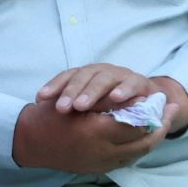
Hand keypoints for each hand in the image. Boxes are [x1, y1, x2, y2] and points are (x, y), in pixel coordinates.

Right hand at [13, 98, 164, 174]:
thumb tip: (137, 100)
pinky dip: (138, 148)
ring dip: (152, 138)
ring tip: (161, 124)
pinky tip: (142, 136)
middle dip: (160, 127)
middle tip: (170, 113)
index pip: (138, 124)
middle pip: (144, 142)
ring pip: (138, 153)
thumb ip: (109, 102)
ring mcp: (102, 163)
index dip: (154, 113)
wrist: (29, 142)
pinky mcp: (98, 168)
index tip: (164, 102)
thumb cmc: (50, 117)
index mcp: (98, 132)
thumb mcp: (79, 102)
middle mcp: (104, 151)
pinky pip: (127, 160)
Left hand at [36, 63, 159, 115]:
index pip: (67, 76)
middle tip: (62, 108)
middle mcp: (101, 71)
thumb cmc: (111, 104)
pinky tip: (115, 98)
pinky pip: (131, 84)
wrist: (146, 101)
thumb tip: (42, 115)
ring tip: (81, 105)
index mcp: (86, 75)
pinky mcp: (140, 82)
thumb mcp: (90, 106)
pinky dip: (124, 90)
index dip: (54, 86)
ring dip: (92, 92)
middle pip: (83, 76)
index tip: (40, 99)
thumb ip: (72, 107)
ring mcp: (121, 75)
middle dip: (71, 92)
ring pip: (103, 79)